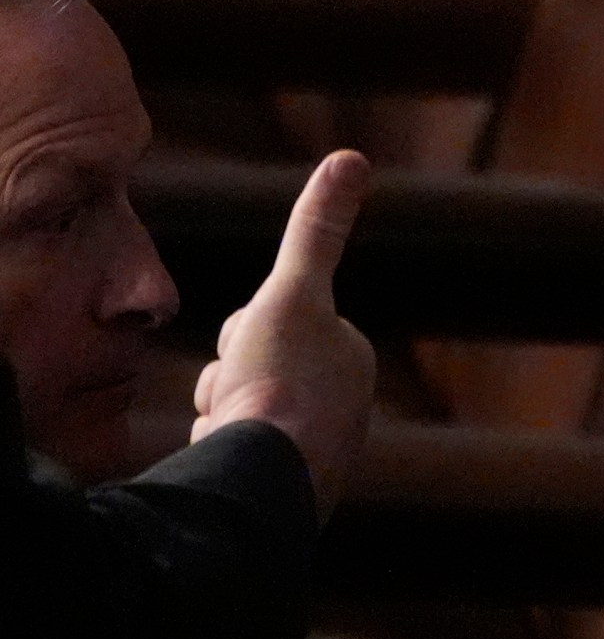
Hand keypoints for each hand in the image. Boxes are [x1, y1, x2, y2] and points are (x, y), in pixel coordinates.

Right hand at [191, 151, 376, 517]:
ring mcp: (315, 446)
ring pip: (230, 401)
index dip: (244, 331)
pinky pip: (225, 445)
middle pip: (246, 361)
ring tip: (236, 426)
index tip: (263, 356)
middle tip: (242, 394)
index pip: (266, 319)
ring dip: (216, 409)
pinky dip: (217, 446)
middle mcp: (342, 403)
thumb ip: (317, 228)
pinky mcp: (287, 482)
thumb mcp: (292, 292)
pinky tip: (232, 458)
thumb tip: (352, 156)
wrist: (265, 477)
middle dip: (226, 375)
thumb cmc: (280, 383)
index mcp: (350, 359)